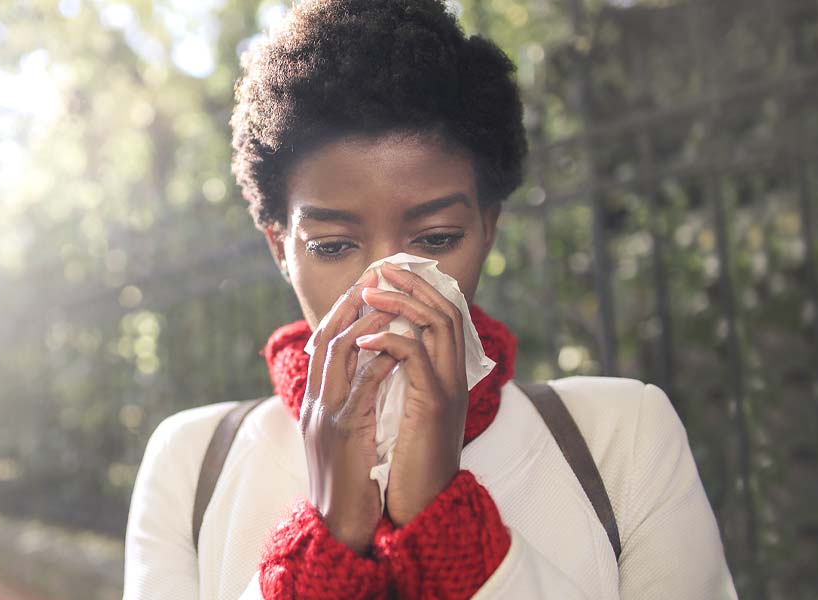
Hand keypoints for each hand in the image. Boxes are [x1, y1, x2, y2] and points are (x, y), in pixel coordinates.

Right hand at [301, 268, 400, 553]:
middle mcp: (315, 403)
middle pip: (326, 336)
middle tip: (377, 276)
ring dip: (366, 322)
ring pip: (339, 352)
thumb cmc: (350, 485)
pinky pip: (361, 386)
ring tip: (391, 300)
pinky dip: (380, 361)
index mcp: (316, 403)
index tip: (368, 286)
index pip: (323, 343)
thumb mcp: (346, 439)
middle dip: (351, 302)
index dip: (344, 310)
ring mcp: (326, 415)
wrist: (339, 527)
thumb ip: (352, 407)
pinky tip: (400, 345)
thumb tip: (374, 378)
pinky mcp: (343, 432)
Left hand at [355, 264, 469, 525]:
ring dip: (402, 303)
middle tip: (381, 268)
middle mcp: (453, 376)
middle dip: (414, 284)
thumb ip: (396, 381)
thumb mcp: (400, 411)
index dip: (420, 289)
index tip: (388, 272)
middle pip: (446, 309)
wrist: (418, 504)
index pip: (443, 315)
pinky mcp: (433, 406)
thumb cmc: (403, 462)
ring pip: (438, 324)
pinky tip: (364, 339)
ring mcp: (447, 389)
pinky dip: (390, 341)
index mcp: (445, 376)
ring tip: (370, 293)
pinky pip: (416, 358)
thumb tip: (371, 353)